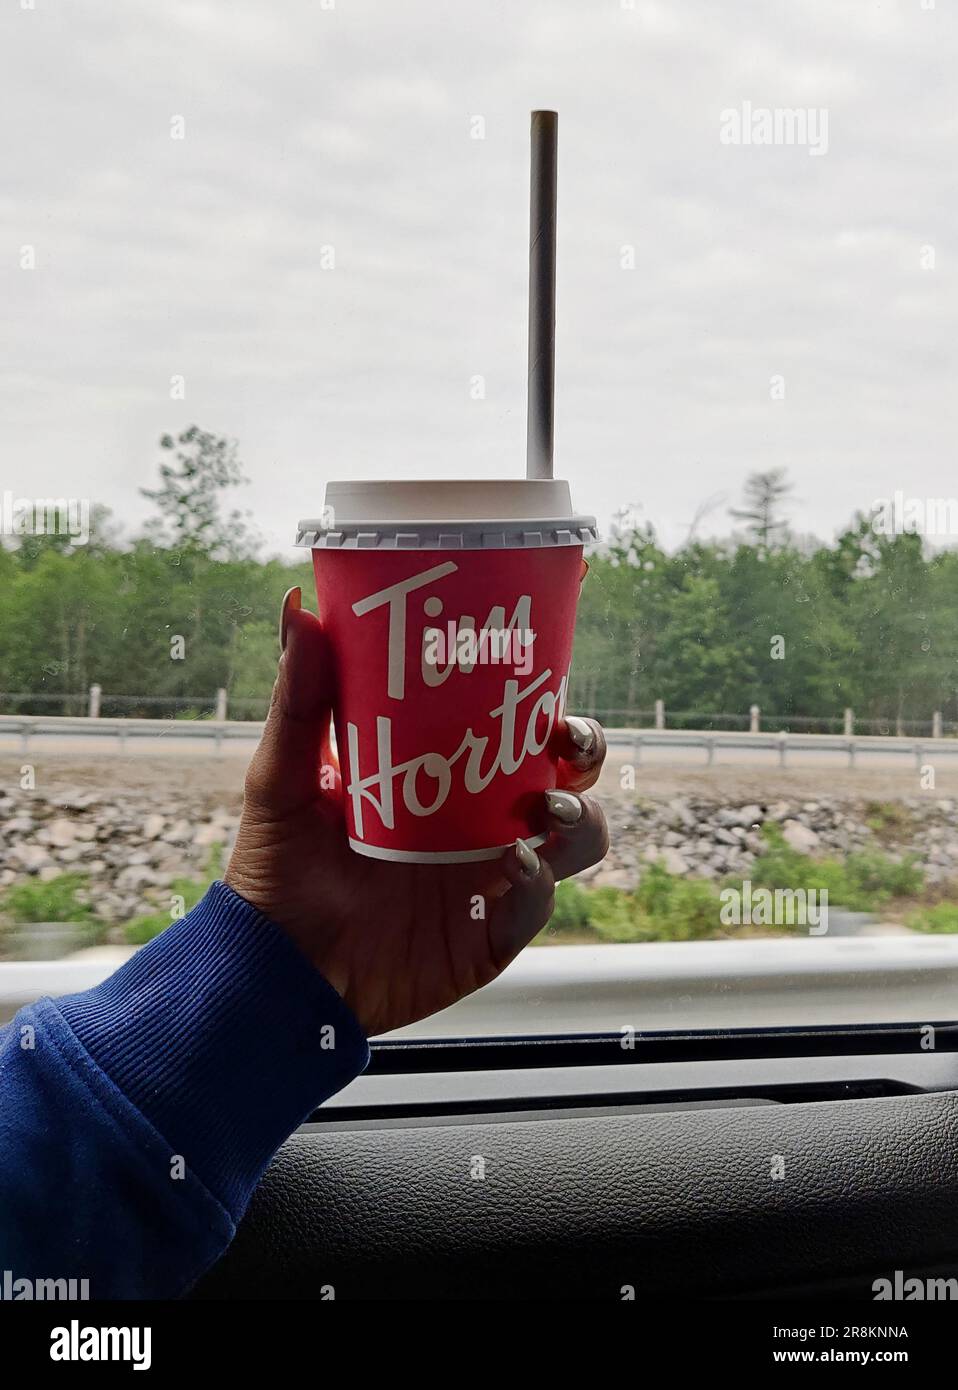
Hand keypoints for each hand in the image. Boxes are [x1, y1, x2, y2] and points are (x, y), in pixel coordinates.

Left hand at [225, 587, 608, 1036]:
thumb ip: (298, 700)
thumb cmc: (278, 868)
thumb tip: (299, 608)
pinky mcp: (492, 932)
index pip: (513, 719)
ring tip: (545, 810)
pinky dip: (540, 882)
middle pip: (566, 772)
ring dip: (579, 817)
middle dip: (584, 748)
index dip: (547, 688)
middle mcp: (480, 819)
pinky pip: (541, 903)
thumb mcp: (283, 777)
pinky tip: (513, 866)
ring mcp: (492, 875)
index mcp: (446, 773)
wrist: (276, 967)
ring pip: (577, 837)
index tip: (553, 649)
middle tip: (564, 739)